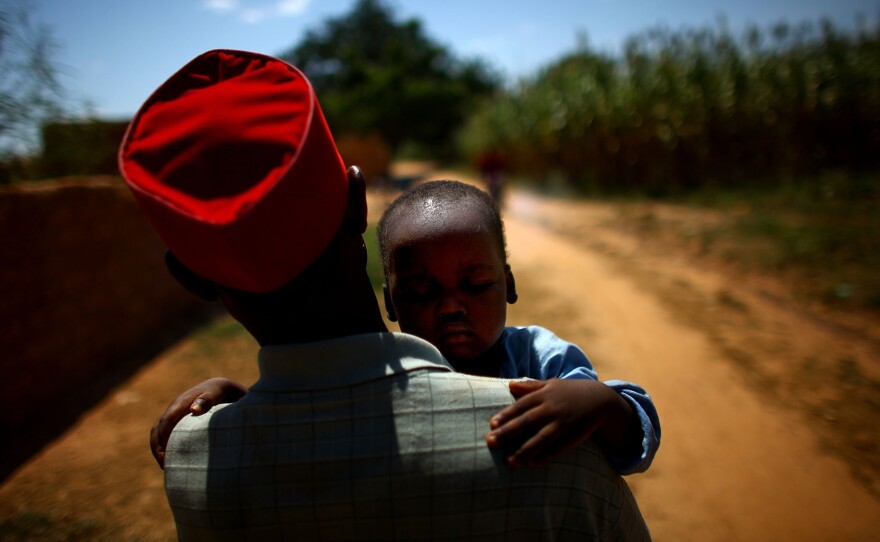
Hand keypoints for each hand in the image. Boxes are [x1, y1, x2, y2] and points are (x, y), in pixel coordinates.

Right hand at [149, 377, 246, 467]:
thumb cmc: (219, 392)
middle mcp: (173, 409)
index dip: (163, 437)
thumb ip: (207, 400)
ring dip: (159, 448)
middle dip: (157, 447)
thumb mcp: (215, 394)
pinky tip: (172, 459)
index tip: (165, 454)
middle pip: (157, 429)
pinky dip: (165, 446)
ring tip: (166, 466)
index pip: (166, 421)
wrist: (219, 388)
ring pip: (158, 433)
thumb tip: (194, 410)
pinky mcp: (177, 422)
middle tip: (164, 465)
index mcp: (180, 403)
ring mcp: (174, 416)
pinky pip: (166, 434)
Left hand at [486, 379, 637, 467]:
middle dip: (508, 433)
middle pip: (526, 422)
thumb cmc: (571, 391)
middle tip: (490, 443)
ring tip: (509, 462)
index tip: (492, 425)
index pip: (521, 406)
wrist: (601, 400)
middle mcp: (552, 408)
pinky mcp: (573, 436)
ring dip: (524, 451)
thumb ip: (531, 386)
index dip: (506, 416)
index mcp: (545, 395)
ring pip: (540, 439)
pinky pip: (557, 448)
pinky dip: (544, 456)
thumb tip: (510, 384)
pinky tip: (531, 464)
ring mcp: (563, 423)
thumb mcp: (552, 384)